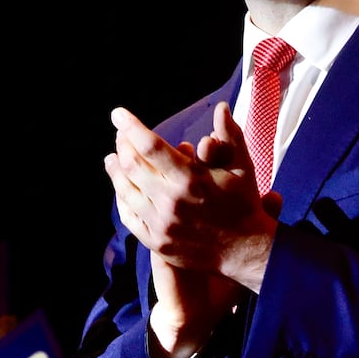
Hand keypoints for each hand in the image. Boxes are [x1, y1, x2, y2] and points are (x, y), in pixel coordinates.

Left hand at [104, 105, 275, 289]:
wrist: (245, 250)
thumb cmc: (244, 204)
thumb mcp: (242, 167)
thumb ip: (230, 135)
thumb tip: (221, 107)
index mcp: (191, 178)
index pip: (150, 145)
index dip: (130, 126)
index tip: (118, 113)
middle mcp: (171, 201)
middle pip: (132, 165)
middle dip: (122, 144)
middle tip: (121, 135)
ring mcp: (161, 223)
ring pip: (125, 190)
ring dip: (115, 170)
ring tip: (113, 158)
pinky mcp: (156, 241)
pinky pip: (129, 216)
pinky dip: (121, 198)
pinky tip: (122, 188)